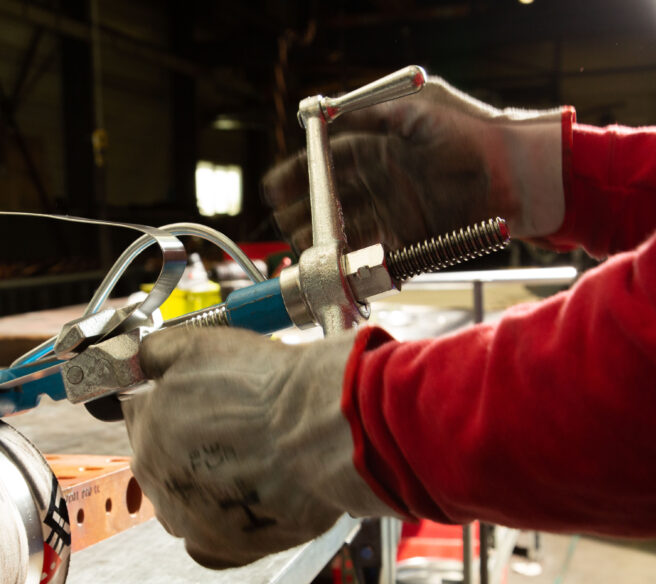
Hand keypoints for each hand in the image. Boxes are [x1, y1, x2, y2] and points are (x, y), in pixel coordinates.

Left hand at [121, 327, 392, 568]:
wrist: (320, 430)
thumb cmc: (266, 387)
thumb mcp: (198, 344)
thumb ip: (155, 352)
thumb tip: (139, 360)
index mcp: (146, 427)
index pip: (140, 411)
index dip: (171, 399)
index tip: (200, 396)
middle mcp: (157, 478)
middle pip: (159, 457)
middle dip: (185, 442)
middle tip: (232, 427)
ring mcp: (188, 518)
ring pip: (180, 501)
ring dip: (202, 484)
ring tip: (246, 462)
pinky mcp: (225, 548)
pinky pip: (208, 542)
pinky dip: (221, 525)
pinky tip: (245, 502)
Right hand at [264, 76, 564, 252]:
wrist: (516, 172)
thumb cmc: (471, 133)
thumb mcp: (418, 112)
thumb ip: (373, 115)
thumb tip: (331, 119)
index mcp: (376, 150)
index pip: (325, 165)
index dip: (298, 176)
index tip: (276, 188)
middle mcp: (379, 184)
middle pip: (328, 203)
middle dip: (303, 214)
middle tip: (285, 224)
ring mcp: (392, 214)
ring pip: (344, 231)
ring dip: (321, 240)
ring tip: (304, 246)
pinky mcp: (409, 241)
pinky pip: (372, 253)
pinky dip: (352, 260)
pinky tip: (334, 263)